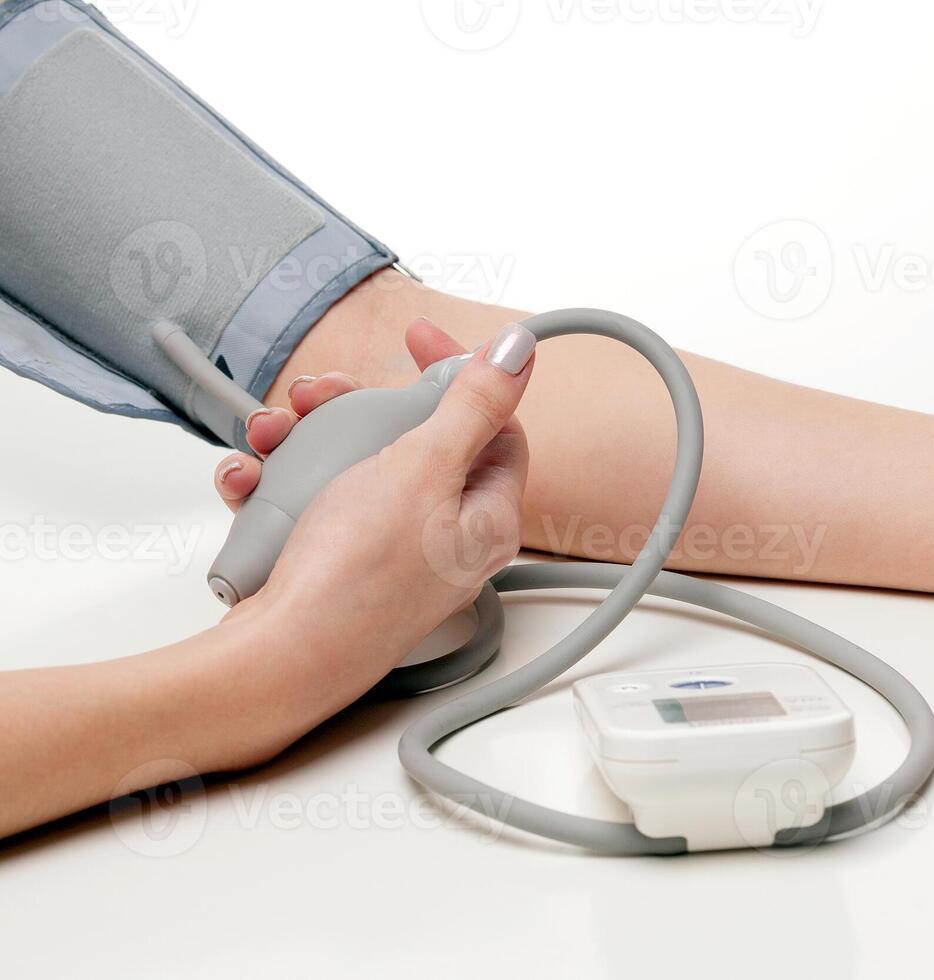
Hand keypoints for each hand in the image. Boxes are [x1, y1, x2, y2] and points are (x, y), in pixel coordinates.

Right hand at [211, 317, 534, 750]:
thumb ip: (472, 406)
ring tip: (269, 434)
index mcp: (487, 515)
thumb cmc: (357, 576)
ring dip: (303, 439)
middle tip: (316, 393)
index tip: (415, 338)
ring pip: (352, 467)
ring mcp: (387, 554)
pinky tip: (247, 479)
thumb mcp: (423, 467)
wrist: (278, 659)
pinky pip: (310, 505)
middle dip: (356, 405)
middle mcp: (444, 537)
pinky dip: (275, 484)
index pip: (494, 427)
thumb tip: (518, 352)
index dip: (457, 375)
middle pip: (413, 440)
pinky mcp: (335, 567)